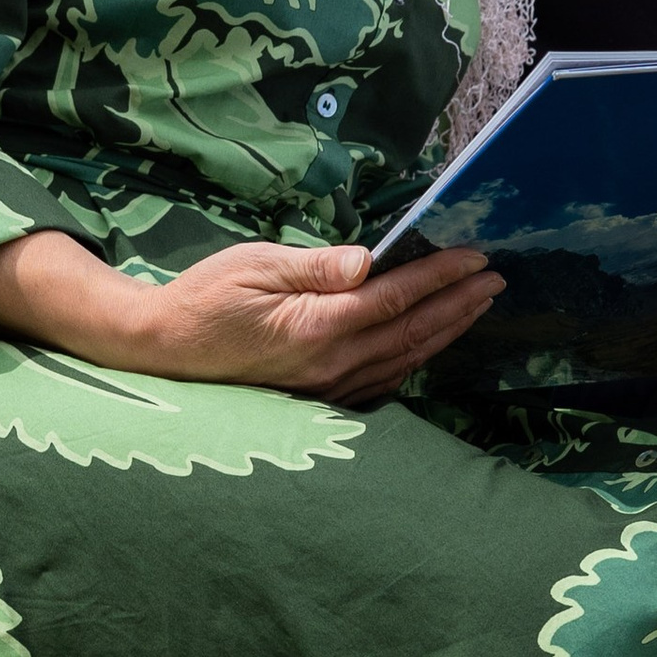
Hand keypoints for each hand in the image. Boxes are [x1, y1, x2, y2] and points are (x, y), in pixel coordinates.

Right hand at [0, 230, 499, 403]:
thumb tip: (371, 260)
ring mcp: (326, 388)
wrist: (160, 353)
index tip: (476, 257)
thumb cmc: (202, 298)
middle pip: (412, 332)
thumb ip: (317, 266)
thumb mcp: (255, 265)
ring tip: (477, 306)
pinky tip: (430, 343)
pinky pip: (381, 381)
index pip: (396, 297)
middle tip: (496, 280)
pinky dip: (414, 359)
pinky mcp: (319, 399)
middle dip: (459, 304)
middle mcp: (329, 364)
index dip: (441, 276)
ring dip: (445, 331)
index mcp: (316, 326)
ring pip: (403, 359)